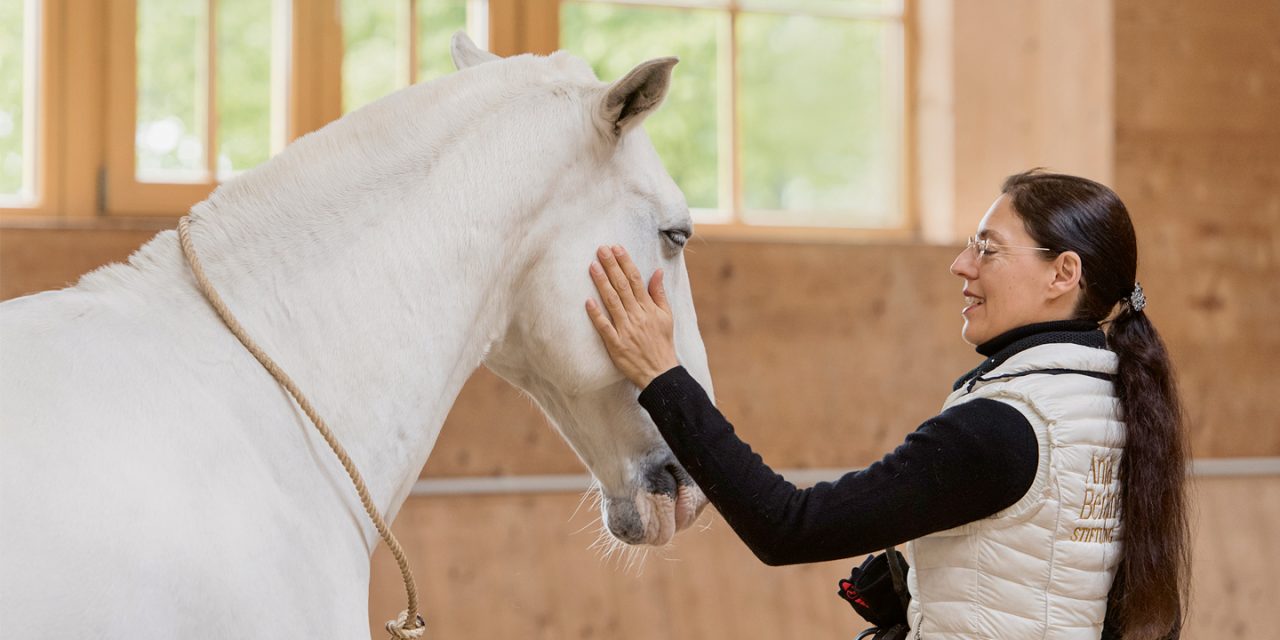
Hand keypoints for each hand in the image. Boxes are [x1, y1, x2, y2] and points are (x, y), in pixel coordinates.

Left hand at [585, 245, 679, 388]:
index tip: (616, 248)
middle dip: (611, 266)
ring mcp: (625, 330)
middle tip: (601, 249)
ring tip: (592, 266)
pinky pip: (605, 327)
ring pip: (612, 302)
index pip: (635, 280)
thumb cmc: (662, 343)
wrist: (660, 372)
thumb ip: (659, 293)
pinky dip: (596, 315)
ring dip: (602, 283)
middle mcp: (637, 316)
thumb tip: (657, 271)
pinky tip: (588, 301)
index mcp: (648, 308)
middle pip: (622, 286)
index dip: (625, 262)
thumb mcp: (666, 316)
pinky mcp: (616, 344)